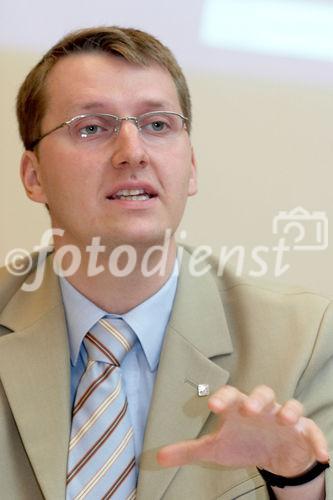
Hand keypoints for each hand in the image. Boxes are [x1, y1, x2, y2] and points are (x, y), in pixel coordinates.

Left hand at [157, 385, 328, 476]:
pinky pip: (312, 432)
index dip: (222, 397)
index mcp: (240, 409)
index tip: (212, 405)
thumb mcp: (216, 448)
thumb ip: (188, 451)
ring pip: (290, 407)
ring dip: (288, 412)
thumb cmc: (243, 444)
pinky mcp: (303, 433)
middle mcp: (262, 409)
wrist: (274, 454)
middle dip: (257, 399)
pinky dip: (317, 441)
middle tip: (249, 408)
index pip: (230, 396)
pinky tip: (321, 454)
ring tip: (285, 420)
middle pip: (262, 394)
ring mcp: (284, 419)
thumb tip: (158, 458)